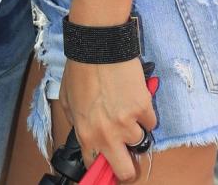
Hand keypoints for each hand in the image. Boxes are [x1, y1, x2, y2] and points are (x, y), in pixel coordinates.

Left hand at [60, 57, 155, 183]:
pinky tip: (134, 97)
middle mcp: (108, 135)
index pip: (95, 166)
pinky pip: (151, 122)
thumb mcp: (66, 99)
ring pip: (139, 140)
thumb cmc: (80, 69)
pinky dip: (145, 112)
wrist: (99, 45)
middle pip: (125, 172)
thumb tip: (85, 133)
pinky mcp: (144, 108)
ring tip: (125, 107)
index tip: (106, 158)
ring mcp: (128, 123)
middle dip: (126, 166)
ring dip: (134, 128)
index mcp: (86, 134)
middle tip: (125, 150)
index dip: (101, 163)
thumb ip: (77, 122)